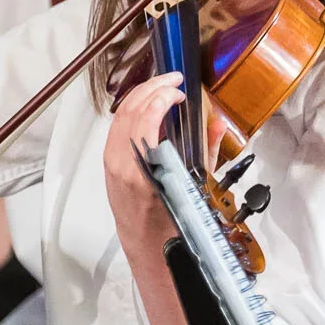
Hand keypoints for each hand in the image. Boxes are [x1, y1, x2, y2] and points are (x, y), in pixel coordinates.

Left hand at [104, 72, 188, 267]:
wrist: (147, 245)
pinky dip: (132, 109)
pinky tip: (147, 104)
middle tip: (172, 78)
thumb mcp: (196, 187)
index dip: (162, 97)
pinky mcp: (109, 163)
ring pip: (119, 115)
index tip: (180, 91)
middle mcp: (121, 162)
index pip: (145, 118)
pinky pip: (117, 126)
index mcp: (142, 169)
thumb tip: (215, 124)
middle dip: (151, 87)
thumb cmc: (171, 223)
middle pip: (129, 110)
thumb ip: (205, 151)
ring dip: (140, 95)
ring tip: (161, 85)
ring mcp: (111, 162)